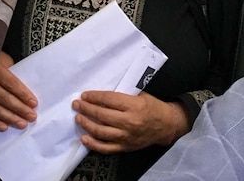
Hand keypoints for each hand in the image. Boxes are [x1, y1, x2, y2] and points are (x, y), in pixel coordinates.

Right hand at [0, 51, 37, 130]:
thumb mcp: (4, 60)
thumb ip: (13, 72)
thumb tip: (26, 90)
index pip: (11, 84)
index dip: (23, 94)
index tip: (34, 103)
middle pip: (4, 98)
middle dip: (20, 109)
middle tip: (32, 117)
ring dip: (9, 118)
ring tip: (22, 124)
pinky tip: (4, 127)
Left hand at [72, 91, 189, 153]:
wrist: (166, 125)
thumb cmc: (153, 107)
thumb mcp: (141, 96)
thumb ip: (123, 96)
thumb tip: (101, 96)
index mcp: (134, 105)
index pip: (109, 100)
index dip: (95, 97)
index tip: (85, 95)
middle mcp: (129, 121)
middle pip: (102, 115)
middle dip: (86, 108)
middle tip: (76, 104)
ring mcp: (126, 136)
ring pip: (101, 132)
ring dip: (86, 124)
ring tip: (78, 118)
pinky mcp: (125, 147)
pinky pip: (105, 148)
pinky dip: (93, 144)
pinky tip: (84, 138)